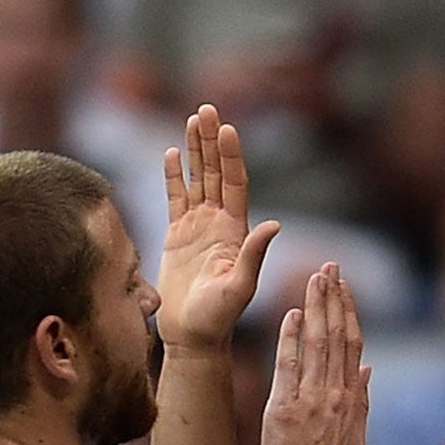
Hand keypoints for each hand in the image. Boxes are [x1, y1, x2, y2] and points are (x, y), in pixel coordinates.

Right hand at [157, 104, 280, 348]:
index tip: (226, 128)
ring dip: (195, 150)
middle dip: (211, 140)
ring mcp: (198, 227)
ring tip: (191, 118)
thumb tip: (274, 224)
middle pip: (216, 172)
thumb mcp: (240, 287)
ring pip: (197, 179)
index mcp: (236, 231)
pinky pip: (175, 198)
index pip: (235, 183)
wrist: (193, 336)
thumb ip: (254, 255)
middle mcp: (219, 223)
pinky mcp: (177, 236)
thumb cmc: (218, 318)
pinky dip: (173, 176)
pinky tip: (170, 153)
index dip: (231, 155)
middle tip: (206, 108)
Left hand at [261, 266, 369, 444]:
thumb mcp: (356, 437)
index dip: (349, 311)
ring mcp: (312, 400)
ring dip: (316, 307)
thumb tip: (367, 370)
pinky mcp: (286, 410)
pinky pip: (289, 367)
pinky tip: (291, 315)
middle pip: (338, 335)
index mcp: (352, 397)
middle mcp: (335, 393)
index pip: (353, 343)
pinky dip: (291, 339)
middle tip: (329, 266)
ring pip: (318, 344)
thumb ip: (362, 400)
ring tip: (314, 278)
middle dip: (334, 298)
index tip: (344, 286)